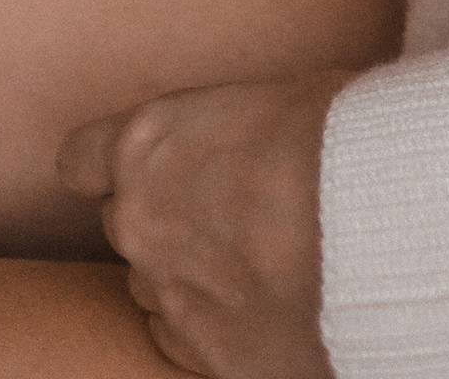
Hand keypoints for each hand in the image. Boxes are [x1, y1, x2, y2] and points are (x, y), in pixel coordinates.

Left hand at [57, 71, 344, 378]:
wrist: (367, 230)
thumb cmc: (336, 137)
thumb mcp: (277, 99)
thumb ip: (229, 128)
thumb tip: (245, 139)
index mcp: (147, 144)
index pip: (80, 160)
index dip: (109, 164)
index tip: (144, 165)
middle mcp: (137, 219)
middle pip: (122, 221)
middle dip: (163, 216)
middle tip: (227, 206)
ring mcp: (162, 290)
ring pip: (150, 281)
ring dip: (186, 270)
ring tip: (256, 255)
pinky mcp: (195, 350)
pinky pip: (177, 333)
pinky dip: (209, 318)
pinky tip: (259, 298)